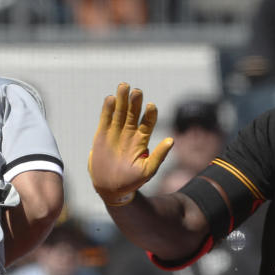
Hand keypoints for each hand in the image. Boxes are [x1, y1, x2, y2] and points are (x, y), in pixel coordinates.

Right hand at [88, 82, 173, 206]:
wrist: (111, 189)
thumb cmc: (132, 182)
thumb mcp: (148, 170)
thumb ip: (159, 156)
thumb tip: (172, 140)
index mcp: (141, 140)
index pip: (148, 121)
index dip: (150, 113)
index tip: (151, 106)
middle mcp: (129, 133)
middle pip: (133, 112)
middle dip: (135, 101)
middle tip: (136, 90)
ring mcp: (115, 132)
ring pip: (119, 112)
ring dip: (122, 99)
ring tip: (124, 86)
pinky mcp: (102, 135)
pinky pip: (105, 119)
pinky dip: (107, 109)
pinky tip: (111, 99)